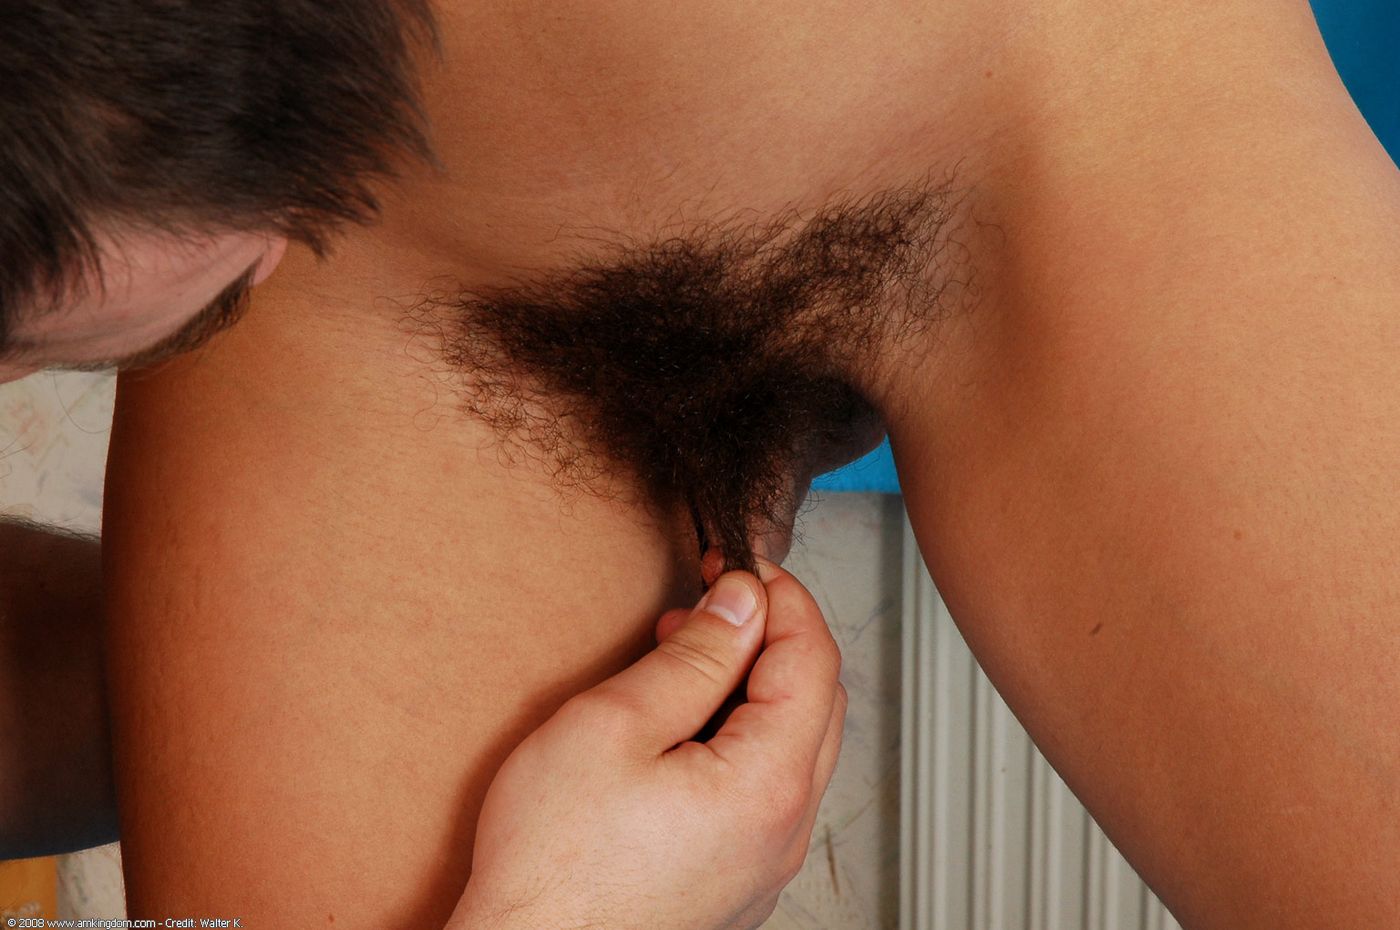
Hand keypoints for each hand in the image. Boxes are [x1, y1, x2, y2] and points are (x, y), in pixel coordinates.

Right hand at [450, 556, 846, 929]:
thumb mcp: (614, 725)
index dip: (780, 595)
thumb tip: (743, 603)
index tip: (738, 564)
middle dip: (769, 636)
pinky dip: (741, 738)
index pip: (812, 657)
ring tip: (679, 660)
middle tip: (706, 604)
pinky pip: (767, 790)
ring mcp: (766, 862)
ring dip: (752, 687)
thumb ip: (694, 658)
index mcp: (768, 784)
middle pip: (816, 698)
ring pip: (794, 745)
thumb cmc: (554, 864)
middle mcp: (784, 829)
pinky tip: (681, 728)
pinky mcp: (739, 881)